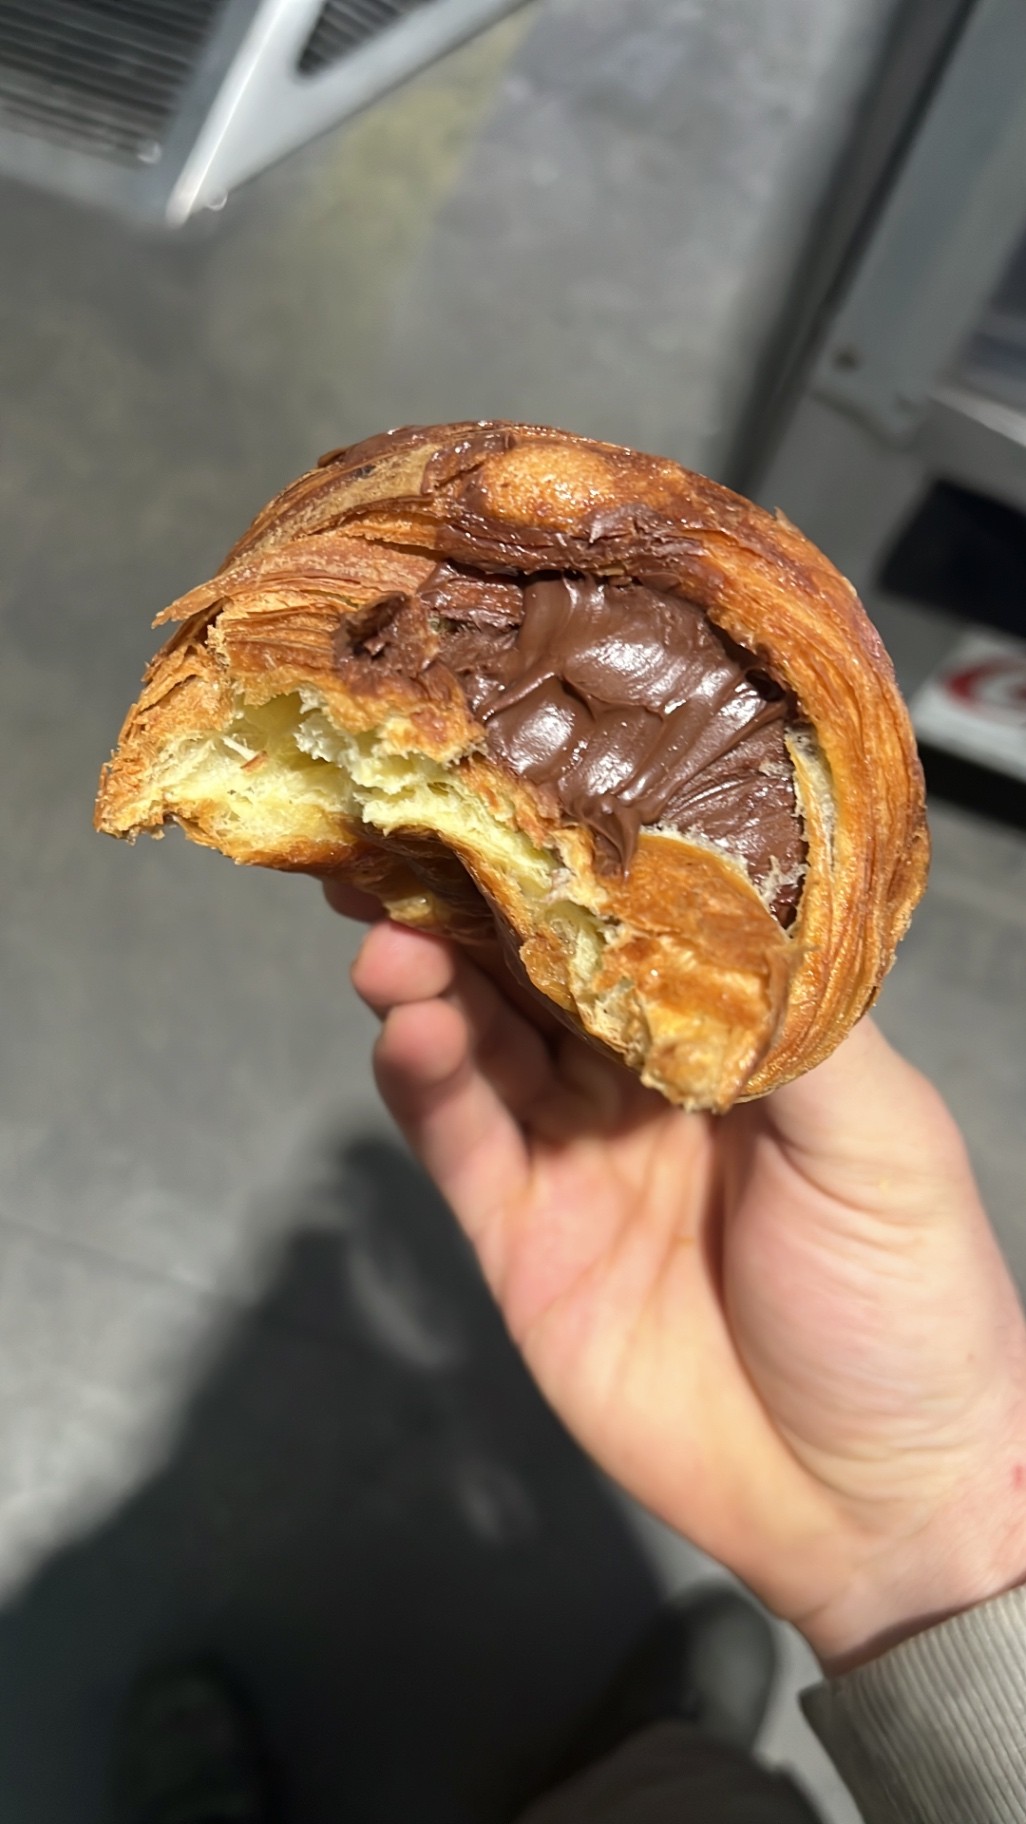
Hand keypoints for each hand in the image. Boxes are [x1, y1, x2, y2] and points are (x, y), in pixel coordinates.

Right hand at [327, 885, 1025, 1670]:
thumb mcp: (880, 1132)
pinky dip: (425, 1082)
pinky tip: (407, 1032)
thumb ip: (785, 1011)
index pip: (637, 927)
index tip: (509, 796)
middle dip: (472, 907)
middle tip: (405, 844)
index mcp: (735, 1040)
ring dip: (432, 984)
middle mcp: (645, 1083)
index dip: (572, 865)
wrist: (872, 1498)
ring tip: (393, 943)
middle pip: (539, 974)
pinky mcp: (521, 1240)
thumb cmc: (908, 1298)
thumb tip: (700, 891)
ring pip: (485, 1045)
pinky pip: (460, 1144)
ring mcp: (577, 1159)